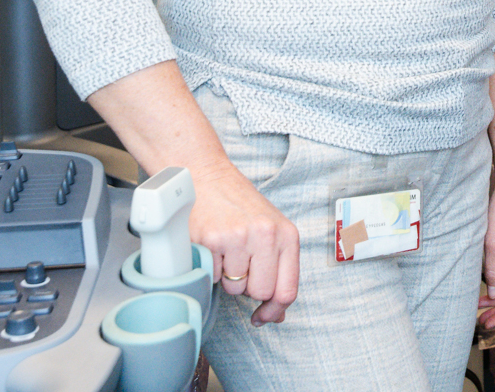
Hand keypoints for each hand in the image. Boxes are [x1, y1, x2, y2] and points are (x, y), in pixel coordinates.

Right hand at [190, 159, 300, 323]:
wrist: (206, 178)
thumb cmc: (239, 207)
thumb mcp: (270, 232)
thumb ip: (279, 269)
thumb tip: (276, 315)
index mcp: (287, 235)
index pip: (287, 289)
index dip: (273, 310)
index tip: (262, 317)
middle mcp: (266, 235)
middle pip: (260, 293)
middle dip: (248, 288)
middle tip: (241, 264)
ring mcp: (238, 237)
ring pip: (234, 288)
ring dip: (227, 277)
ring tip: (226, 250)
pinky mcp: (211, 240)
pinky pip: (212, 277)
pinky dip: (210, 268)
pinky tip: (212, 246)